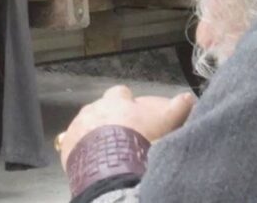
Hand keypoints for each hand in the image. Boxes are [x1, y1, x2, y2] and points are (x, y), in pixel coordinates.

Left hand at [60, 85, 194, 168]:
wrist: (113, 165)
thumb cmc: (139, 140)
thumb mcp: (164, 123)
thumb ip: (177, 108)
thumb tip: (189, 97)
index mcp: (115, 100)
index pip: (119, 92)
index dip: (126, 102)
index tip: (131, 113)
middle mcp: (93, 108)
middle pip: (100, 107)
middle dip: (108, 116)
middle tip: (119, 133)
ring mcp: (78, 124)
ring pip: (85, 123)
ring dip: (93, 131)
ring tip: (105, 147)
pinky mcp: (68, 143)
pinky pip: (71, 141)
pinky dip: (80, 146)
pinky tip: (90, 156)